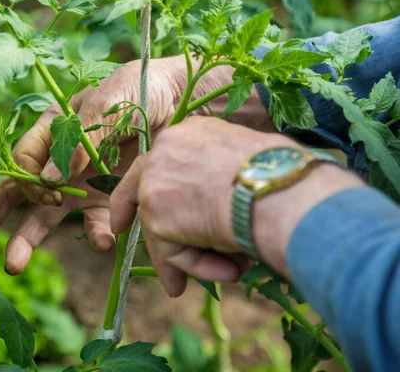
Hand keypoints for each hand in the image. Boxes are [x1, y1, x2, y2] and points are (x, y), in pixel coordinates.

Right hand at [0, 55, 272, 273]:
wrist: (188, 100)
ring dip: (29, 238)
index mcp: (54, 128)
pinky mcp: (110, 199)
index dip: (26, 181)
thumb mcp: (111, 104)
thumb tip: (47, 178)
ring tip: (14, 263)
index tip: (44, 193)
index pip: (24, 160)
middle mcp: (63, 158)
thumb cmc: (143, 89)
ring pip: (48, 214)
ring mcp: (85, 182)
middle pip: (20, 189)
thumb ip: (81, 139)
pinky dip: (96, 234)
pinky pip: (95, 222)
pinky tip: (104, 241)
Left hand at [110, 117, 362, 296]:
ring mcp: (155, 181)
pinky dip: (198, 266)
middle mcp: (164, 150)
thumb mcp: (247, 164)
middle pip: (142, 188)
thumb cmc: (281, 176)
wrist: (278, 191)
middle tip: (125, 233)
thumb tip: (224, 207)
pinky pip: (172, 251)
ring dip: (193, 256)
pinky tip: (231, 270)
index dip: (152, 182)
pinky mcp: (154, 213)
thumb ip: (222, 178)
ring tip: (229, 272)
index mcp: (189, 133)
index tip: (144, 202)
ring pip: (162, 227)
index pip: (162, 160)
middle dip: (134, 215)